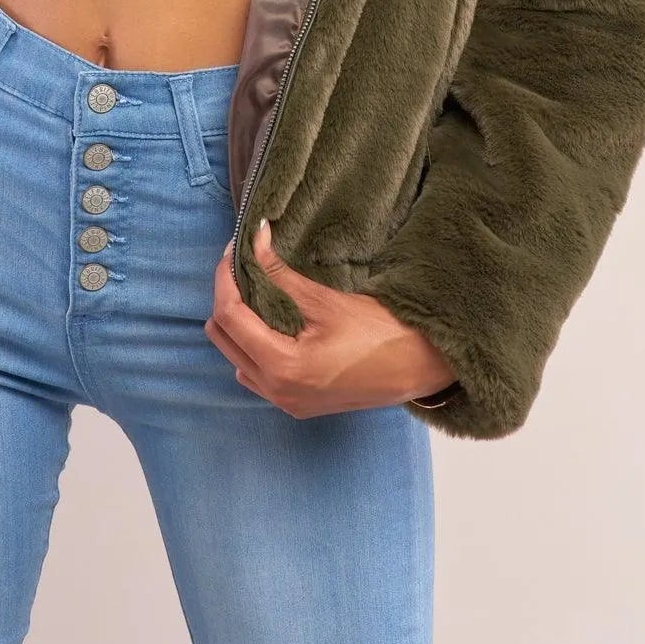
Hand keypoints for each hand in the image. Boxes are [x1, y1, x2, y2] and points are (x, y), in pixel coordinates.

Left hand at [203, 219, 455, 416]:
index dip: (225, 279)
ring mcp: (287, 403)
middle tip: (240, 266)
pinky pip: (257, 375)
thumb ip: (281, 273)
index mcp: (283, 367)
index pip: (230, 317)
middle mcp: (277, 392)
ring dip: (237, 324)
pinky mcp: (298, 404)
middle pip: (224, 339)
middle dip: (227, 298)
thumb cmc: (380, 332)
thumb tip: (255, 239)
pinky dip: (253, 346)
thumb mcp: (325, 300)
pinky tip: (268, 323)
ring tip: (252, 290)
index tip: (232, 251)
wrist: (420, 367)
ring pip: (236, 358)